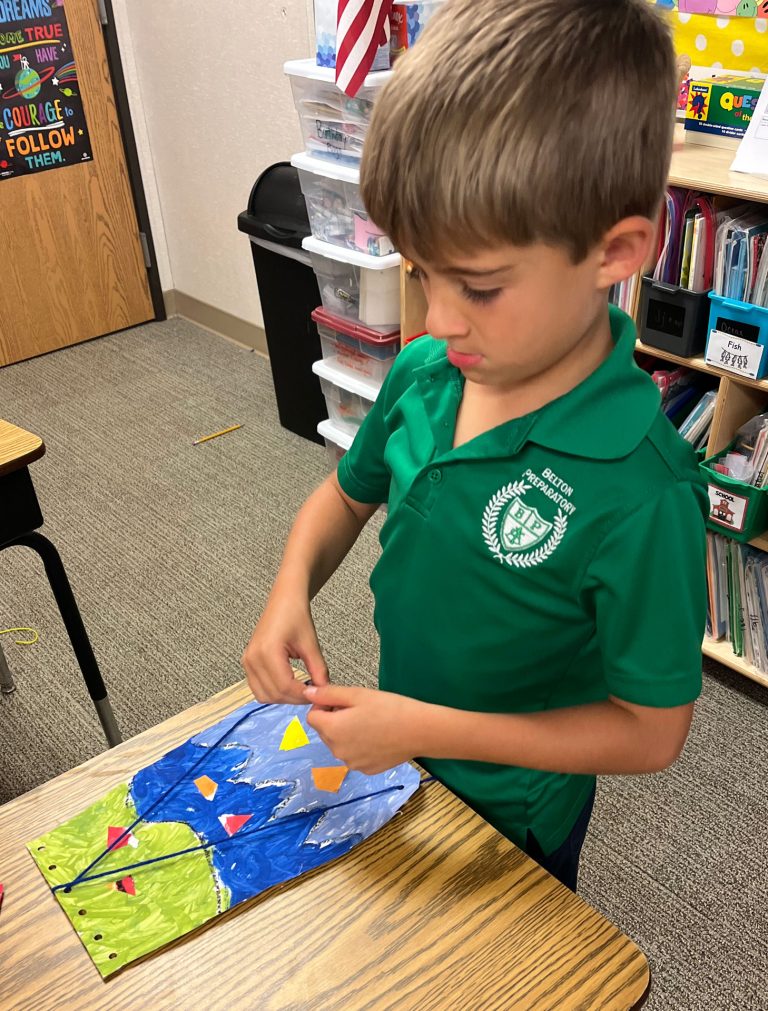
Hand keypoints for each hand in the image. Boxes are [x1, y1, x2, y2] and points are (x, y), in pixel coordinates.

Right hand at [241, 594, 328, 704]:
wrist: (284, 601)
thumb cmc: (296, 616)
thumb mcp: (311, 644)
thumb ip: (318, 670)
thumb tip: (324, 691)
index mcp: (267, 651)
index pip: (284, 686)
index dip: (301, 695)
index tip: (316, 695)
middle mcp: (253, 658)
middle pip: (273, 693)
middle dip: (294, 699)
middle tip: (311, 693)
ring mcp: (247, 661)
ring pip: (264, 695)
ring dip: (283, 698)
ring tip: (300, 690)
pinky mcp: (247, 662)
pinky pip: (258, 687)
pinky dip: (273, 692)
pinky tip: (289, 685)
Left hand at [304, 684, 424, 774]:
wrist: (420, 731)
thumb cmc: (389, 708)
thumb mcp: (358, 694)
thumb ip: (329, 694)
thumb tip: (307, 693)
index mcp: (332, 730)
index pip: (311, 717)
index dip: (323, 706)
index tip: (342, 701)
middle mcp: (337, 751)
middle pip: (325, 731)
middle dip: (335, 720)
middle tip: (359, 710)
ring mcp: (352, 763)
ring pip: (339, 744)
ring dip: (347, 733)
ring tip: (370, 723)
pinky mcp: (366, 770)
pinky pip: (354, 755)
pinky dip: (360, 746)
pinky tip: (378, 737)